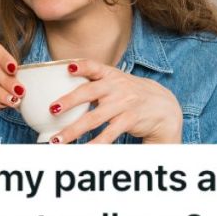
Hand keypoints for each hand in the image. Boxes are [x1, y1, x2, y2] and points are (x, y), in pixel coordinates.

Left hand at [49, 59, 181, 143]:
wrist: (164, 106)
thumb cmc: (131, 93)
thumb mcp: (117, 81)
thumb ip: (95, 81)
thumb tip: (64, 88)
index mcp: (110, 75)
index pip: (94, 66)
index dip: (81, 66)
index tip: (68, 67)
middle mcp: (116, 87)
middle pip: (88, 93)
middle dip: (68, 102)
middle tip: (52, 110)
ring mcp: (123, 104)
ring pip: (94, 119)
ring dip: (73, 131)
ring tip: (57, 140)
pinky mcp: (129, 120)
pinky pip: (109, 134)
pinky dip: (95, 143)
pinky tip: (83, 149)